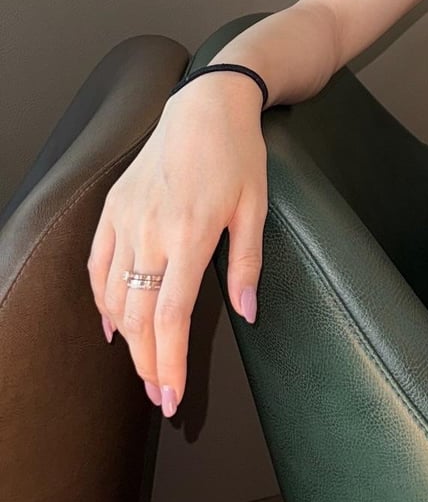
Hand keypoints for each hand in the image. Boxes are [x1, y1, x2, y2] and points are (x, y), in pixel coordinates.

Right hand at [88, 75, 267, 415]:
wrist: (206, 105)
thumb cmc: (238, 154)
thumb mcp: (256, 207)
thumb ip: (247, 264)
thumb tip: (248, 312)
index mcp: (189, 234)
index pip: (170, 317)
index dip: (170, 363)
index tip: (173, 396)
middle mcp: (150, 231)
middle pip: (137, 317)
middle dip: (148, 365)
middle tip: (160, 396)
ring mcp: (126, 219)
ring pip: (113, 297)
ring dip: (126, 340)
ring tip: (144, 367)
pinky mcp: (113, 209)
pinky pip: (97, 265)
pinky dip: (102, 300)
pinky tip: (112, 324)